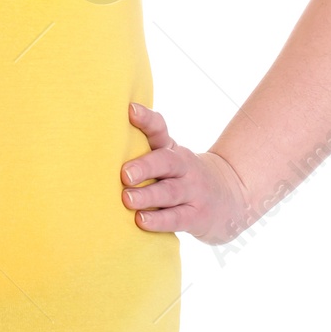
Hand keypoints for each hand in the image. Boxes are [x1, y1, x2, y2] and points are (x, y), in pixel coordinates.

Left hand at [121, 103, 250, 245]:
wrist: (231, 198)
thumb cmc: (183, 177)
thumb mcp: (169, 159)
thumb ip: (142, 152)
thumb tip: (99, 147)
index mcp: (171, 150)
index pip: (159, 130)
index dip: (146, 120)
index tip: (131, 110)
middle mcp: (183, 167)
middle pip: (166, 162)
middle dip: (145, 166)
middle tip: (124, 174)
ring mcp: (192, 191)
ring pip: (169, 192)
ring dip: (147, 196)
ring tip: (127, 199)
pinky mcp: (196, 216)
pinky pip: (176, 218)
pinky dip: (159, 220)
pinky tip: (141, 221)